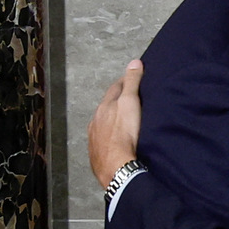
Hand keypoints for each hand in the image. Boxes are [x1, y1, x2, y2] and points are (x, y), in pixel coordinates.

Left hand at [88, 60, 144, 186]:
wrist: (116, 165)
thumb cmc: (125, 133)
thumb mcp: (131, 103)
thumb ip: (132, 83)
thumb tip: (134, 62)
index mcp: (105, 106)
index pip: (115, 88)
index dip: (125, 82)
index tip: (133, 79)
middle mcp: (96, 119)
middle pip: (107, 106)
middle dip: (117, 101)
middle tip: (129, 99)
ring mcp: (94, 137)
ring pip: (103, 123)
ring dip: (111, 119)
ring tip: (123, 121)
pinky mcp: (97, 152)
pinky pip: (103, 139)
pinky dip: (109, 136)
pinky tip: (115, 140)